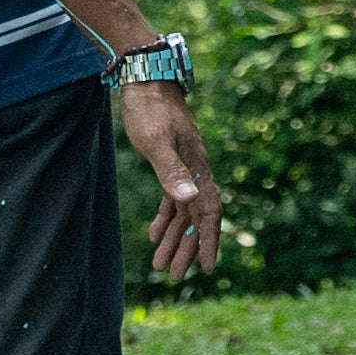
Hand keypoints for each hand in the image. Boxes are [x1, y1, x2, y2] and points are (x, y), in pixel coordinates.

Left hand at [122, 82, 220, 278]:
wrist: (146, 78)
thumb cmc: (149, 109)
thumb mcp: (156, 142)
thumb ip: (171, 172)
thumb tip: (189, 200)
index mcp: (198, 168)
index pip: (209, 212)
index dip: (208, 241)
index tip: (205, 268)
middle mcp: (196, 171)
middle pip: (196, 217)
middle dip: (186, 248)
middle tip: (173, 276)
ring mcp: (185, 167)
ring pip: (183, 211)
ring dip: (174, 237)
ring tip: (160, 265)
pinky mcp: (170, 162)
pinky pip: (172, 199)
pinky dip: (165, 218)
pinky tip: (153, 234)